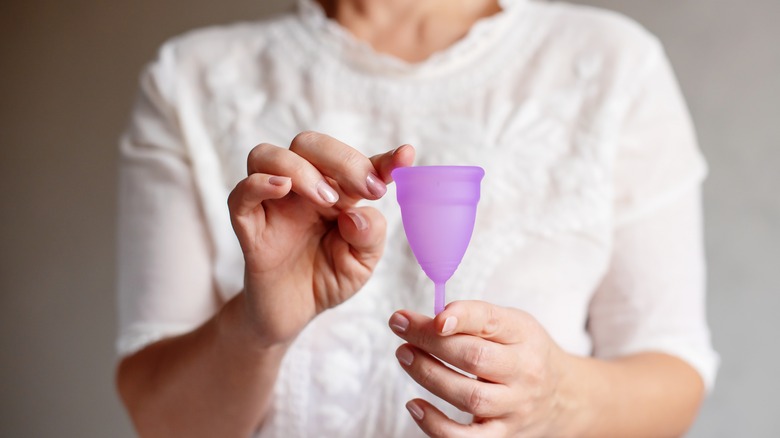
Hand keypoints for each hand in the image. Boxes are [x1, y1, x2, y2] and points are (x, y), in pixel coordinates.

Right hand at [228, 131, 413, 346]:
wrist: (292, 313)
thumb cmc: (328, 278)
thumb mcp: (363, 262)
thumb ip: (370, 235)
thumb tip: (355, 214)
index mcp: (336, 191)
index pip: (357, 162)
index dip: (383, 158)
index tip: (405, 157)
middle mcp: (302, 189)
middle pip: (308, 143)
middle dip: (342, 159)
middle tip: (366, 190)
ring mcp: (272, 204)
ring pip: (267, 156)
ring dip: (302, 169)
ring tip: (327, 200)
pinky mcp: (248, 228)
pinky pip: (240, 195)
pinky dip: (258, 184)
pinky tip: (282, 189)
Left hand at [389, 300, 572, 436]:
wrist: (563, 395)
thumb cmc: (523, 351)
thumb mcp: (510, 323)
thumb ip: (474, 317)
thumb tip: (428, 319)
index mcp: (524, 335)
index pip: (490, 321)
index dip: (460, 317)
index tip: (432, 316)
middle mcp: (524, 371)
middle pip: (474, 358)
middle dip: (430, 341)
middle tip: (402, 328)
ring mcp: (514, 406)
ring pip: (469, 396)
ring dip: (428, 375)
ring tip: (404, 355)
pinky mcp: (502, 434)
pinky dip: (437, 425)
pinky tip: (414, 406)